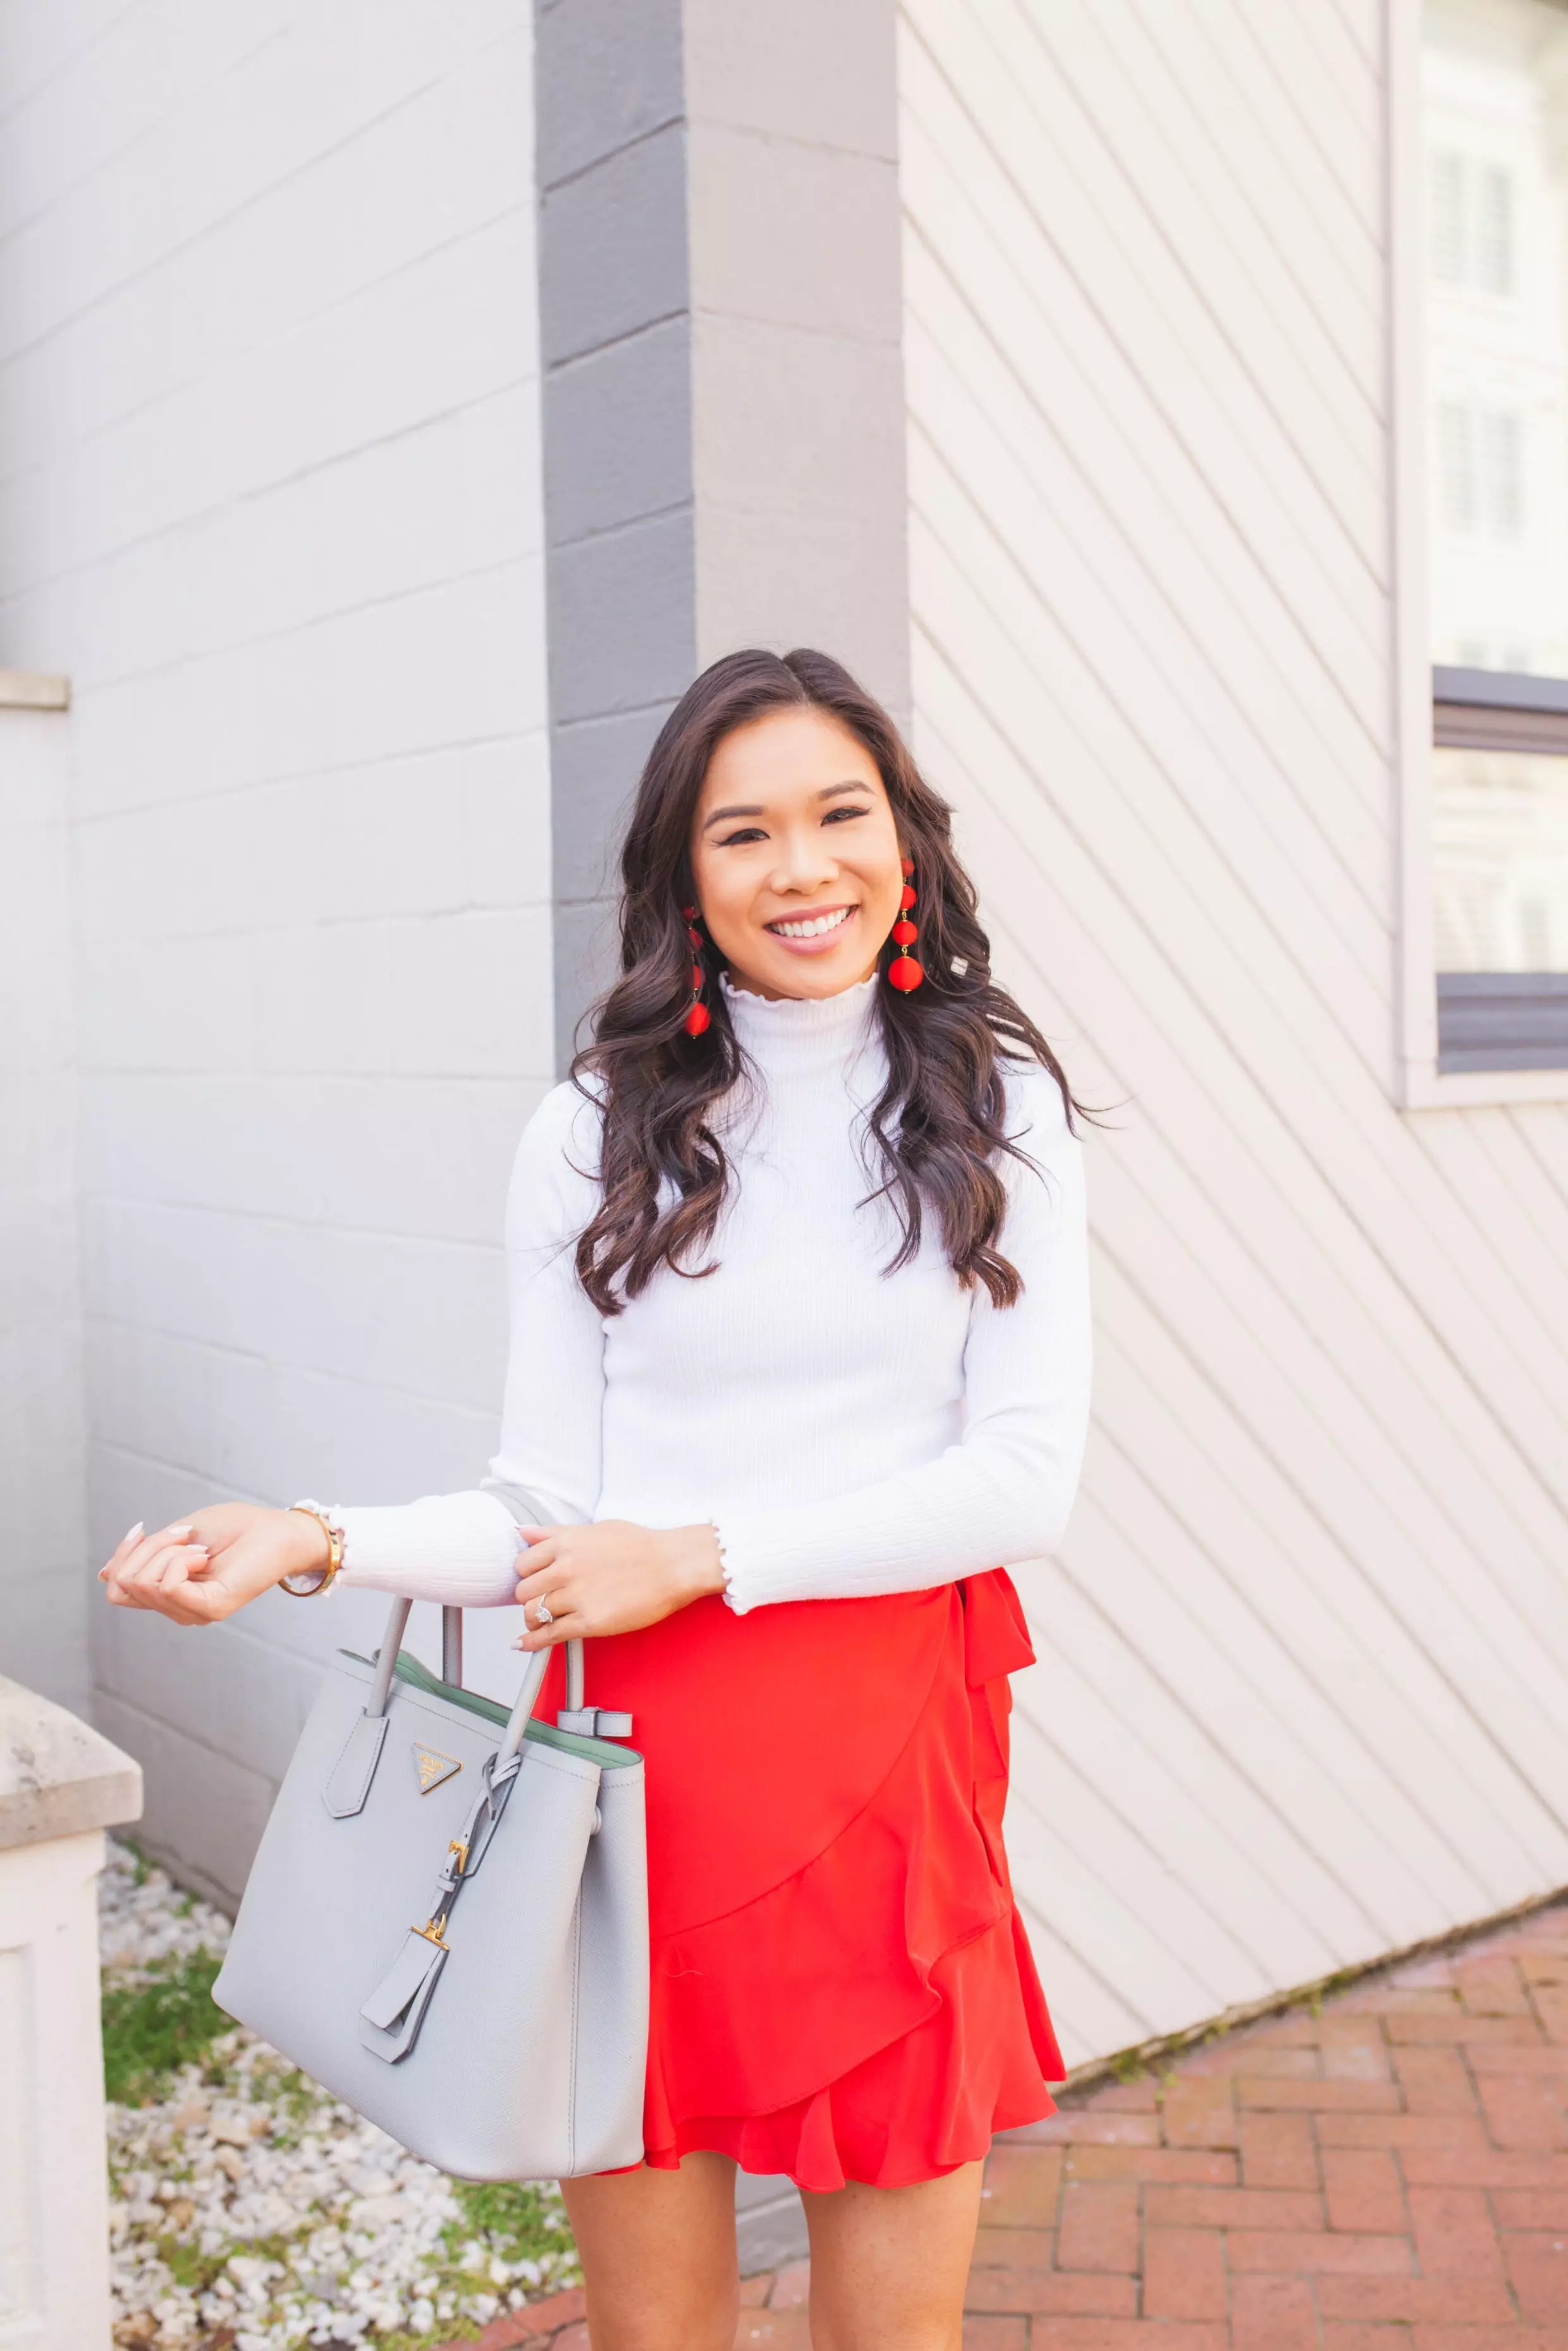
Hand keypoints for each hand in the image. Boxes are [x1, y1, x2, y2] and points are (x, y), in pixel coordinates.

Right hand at [98, 1504, 329, 1627]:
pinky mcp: (211, 1609)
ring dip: (166, 1549)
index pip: (117, 1590)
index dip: (121, 1556)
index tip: (143, 1529)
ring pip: (143, 1583)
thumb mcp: (174, 1537)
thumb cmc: (234, 1528)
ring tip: (199, 1545)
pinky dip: (178, 1560)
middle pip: (124, 1585)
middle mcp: (178, 1609)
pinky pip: (168, 1586)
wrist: (278, 1528)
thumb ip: (143, 1558)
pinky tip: (203, 1555)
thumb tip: (103, 1576)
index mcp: (168, 1594)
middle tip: (185, 1535)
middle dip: (145, 1549)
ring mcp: (194, 1612)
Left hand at [512, 1520, 725, 1649]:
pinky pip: (550, 1635)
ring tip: (541, 1622)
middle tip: (541, 1602)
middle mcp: (566, 1567)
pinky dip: (532, 1642)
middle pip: (524, 1592)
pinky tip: (524, 1644)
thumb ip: (555, 1532)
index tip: (534, 1582)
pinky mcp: (590, 1621)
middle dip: (529, 1599)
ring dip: (534, 1620)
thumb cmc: (642, 1546)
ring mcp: (577, 1595)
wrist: (675, 1565)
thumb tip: (522, 1532)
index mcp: (566, 1543)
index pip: (523, 1563)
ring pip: (534, 1614)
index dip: (527, 1575)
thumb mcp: (595, 1529)